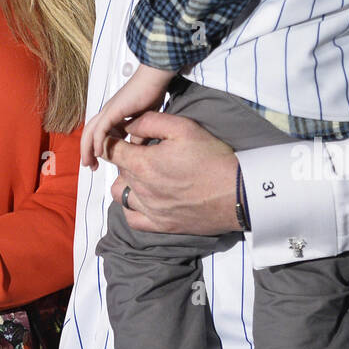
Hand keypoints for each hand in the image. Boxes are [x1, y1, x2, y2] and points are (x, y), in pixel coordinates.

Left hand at [80, 64, 174, 168]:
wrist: (154, 78)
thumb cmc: (151, 93)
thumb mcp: (145, 121)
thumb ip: (139, 134)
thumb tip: (135, 149)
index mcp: (114, 114)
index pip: (100, 134)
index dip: (98, 148)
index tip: (99, 162)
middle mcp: (108, 112)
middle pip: (90, 133)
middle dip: (87, 151)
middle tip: (89, 166)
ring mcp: (108, 111)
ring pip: (91, 132)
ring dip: (88, 149)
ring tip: (89, 163)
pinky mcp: (113, 110)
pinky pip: (101, 129)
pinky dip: (97, 142)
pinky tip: (97, 153)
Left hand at [105, 111, 238, 235]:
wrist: (237, 192)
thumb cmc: (212, 157)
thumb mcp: (183, 127)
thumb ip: (149, 122)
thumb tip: (128, 125)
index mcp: (143, 164)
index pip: (110, 150)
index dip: (112, 140)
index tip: (120, 136)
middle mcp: (142, 189)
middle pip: (118, 170)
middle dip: (126, 157)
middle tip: (147, 150)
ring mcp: (150, 210)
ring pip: (120, 194)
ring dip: (126, 181)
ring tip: (144, 174)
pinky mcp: (161, 225)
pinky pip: (132, 218)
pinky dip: (132, 207)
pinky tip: (144, 197)